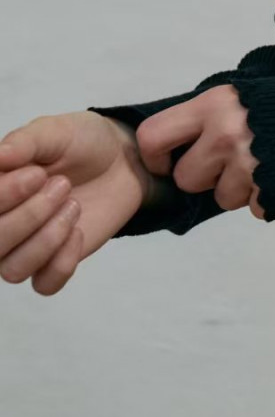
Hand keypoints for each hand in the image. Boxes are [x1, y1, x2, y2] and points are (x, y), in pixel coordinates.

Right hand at [0, 110, 158, 293]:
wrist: (122, 159)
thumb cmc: (81, 142)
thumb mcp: (55, 131)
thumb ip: (24, 143)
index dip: (4, 196)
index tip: (38, 174)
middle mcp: (1, 222)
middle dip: (29, 216)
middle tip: (63, 185)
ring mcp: (24, 247)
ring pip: (13, 270)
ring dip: (47, 239)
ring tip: (73, 205)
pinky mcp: (53, 263)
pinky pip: (44, 285)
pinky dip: (62, 263)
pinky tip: (78, 232)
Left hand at [134, 84, 264, 219]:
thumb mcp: (236, 97)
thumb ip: (205, 117)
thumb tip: (178, 145)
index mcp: (212, 105)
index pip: (152, 136)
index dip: (155, 158)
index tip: (168, 163)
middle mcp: (225, 133)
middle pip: (185, 179)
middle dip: (203, 179)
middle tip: (226, 164)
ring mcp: (248, 164)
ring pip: (221, 198)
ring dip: (237, 189)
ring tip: (259, 166)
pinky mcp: (270, 189)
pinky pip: (253, 207)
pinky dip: (262, 196)